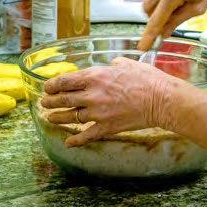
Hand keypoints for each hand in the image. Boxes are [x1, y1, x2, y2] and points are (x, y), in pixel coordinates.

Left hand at [40, 58, 173, 146]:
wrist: (161, 100)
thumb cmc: (146, 79)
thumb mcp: (125, 63)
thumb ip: (111, 65)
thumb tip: (107, 67)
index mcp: (95, 76)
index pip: (65, 81)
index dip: (52, 85)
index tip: (47, 88)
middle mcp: (92, 95)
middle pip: (63, 99)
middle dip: (51, 102)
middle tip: (45, 103)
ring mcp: (98, 113)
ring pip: (71, 117)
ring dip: (58, 118)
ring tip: (50, 118)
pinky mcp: (107, 127)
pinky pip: (87, 135)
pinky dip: (76, 140)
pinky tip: (68, 142)